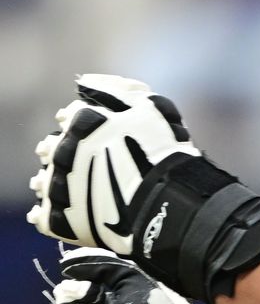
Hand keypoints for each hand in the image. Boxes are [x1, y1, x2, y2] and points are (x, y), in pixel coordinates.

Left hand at [29, 74, 259, 301]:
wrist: (169, 205)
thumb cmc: (164, 154)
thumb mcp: (149, 107)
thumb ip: (115, 90)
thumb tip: (85, 83)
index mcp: (79, 122)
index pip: (70, 119)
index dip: (86, 128)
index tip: (102, 138)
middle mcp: (60, 151)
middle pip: (53, 150)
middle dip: (67, 155)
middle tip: (94, 167)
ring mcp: (57, 187)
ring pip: (45, 182)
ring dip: (57, 184)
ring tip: (80, 193)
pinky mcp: (59, 220)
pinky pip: (46, 218)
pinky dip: (54, 216)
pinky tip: (71, 215)